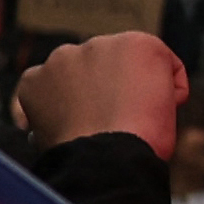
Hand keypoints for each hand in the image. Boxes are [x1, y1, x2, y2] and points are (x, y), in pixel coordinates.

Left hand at [13, 30, 183, 158]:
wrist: (106, 160)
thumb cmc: (142, 136)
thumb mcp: (168, 102)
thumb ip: (150, 83)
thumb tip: (131, 90)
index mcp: (139, 43)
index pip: (148, 60)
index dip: (155, 86)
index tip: (152, 107)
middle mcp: (99, 42)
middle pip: (108, 62)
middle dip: (111, 83)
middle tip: (116, 114)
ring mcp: (62, 59)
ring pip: (74, 71)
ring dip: (80, 89)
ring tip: (89, 120)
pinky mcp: (34, 79)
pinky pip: (43, 87)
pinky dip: (50, 102)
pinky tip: (65, 120)